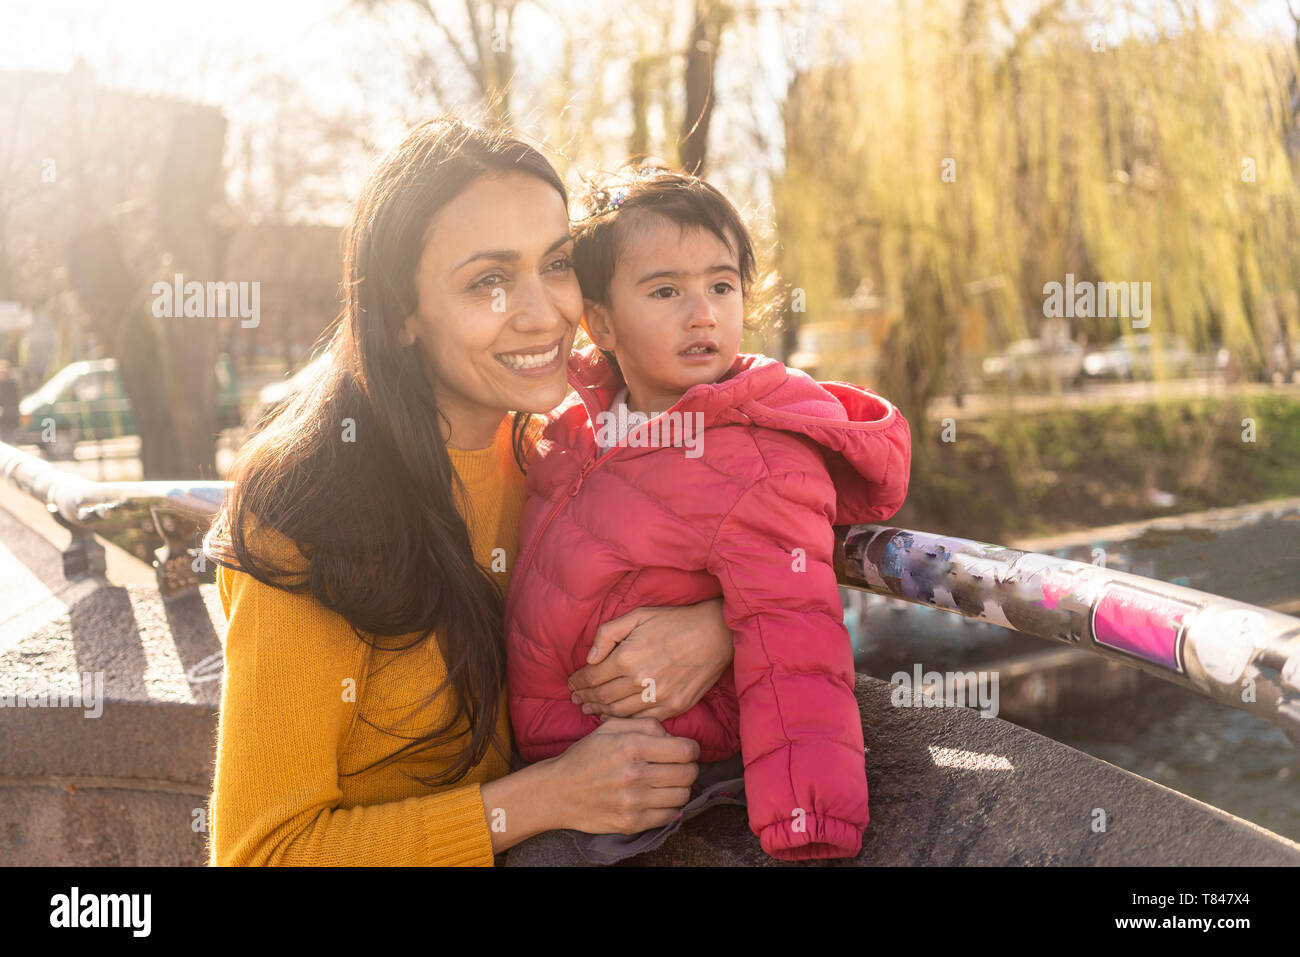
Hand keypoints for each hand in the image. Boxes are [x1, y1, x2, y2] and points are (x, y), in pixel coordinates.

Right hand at [545, 717, 699, 833]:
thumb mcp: (609, 728)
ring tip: (668, 783)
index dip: (691, 749)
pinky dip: (670, 807)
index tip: (685, 751)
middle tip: (679, 767)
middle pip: (688, 774)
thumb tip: (671, 736)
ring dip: (680, 788)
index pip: (685, 751)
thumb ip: (644, 725)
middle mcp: (635, 774)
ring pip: (683, 796)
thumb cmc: (585, 757)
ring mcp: (634, 802)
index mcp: (632, 746)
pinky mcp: (631, 823)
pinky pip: (669, 817)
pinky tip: (659, 799)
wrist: (557, 792)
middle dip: (689, 768)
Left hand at [566, 598, 733, 720]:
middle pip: (602, 697)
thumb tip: (589, 658)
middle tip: (576, 699)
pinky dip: (624, 720)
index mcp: (627, 657)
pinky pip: (641, 720)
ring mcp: (657, 697)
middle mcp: (639, 681)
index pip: (592, 677)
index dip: (577, 682)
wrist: (715, 635)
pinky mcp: (673, 707)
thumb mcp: (638, 615)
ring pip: (618, 712)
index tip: (571, 684)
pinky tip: (614, 717)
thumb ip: (608, 634)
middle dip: (585, 698)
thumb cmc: (675, 621)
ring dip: (600, 711)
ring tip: (589, 708)